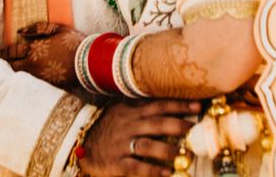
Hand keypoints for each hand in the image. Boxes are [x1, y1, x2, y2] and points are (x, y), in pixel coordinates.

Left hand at [0, 21, 84, 89]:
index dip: (2, 53)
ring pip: (18, 76)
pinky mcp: (46, 85)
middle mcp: (33, 63)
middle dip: (1, 65)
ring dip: (9, 75)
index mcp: (35, 48)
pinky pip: (28, 84)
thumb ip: (38, 28)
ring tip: (0, 76)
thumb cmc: (74, 42)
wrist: (89, 61)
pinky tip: (17, 83)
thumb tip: (20, 31)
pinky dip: (20, 83)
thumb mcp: (58, 28)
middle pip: (11, 66)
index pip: (12, 51)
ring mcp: (39, 76)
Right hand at [80, 100, 199, 176]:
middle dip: (178, 125)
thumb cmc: (105, 128)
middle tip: (195, 130)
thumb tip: (169, 105)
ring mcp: (121, 144)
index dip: (179, 106)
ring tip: (185, 155)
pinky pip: (136, 166)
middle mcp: (128, 126)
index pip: (158, 105)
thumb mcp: (121, 112)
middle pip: (156, 123)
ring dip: (168, 150)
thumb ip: (142, 109)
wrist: (76, 143)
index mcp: (131, 112)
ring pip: (148, 145)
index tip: (198, 107)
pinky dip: (153, 170)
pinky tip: (167, 173)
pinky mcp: (116, 163)